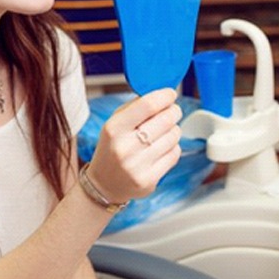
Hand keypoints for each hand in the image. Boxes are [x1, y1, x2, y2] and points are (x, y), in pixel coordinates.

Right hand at [86, 88, 181, 204]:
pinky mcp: (149, 180)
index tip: (170, 93)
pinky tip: (163, 146)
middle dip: (174, 111)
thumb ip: (135, 108)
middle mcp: (125, 147)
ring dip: (174, 129)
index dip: (164, 96)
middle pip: (164, 120)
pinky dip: (173, 147)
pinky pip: (174, 155)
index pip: (147, 106)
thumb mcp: (114, 124)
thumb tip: (161, 95)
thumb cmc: (112, 148)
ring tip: (166, 130)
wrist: (104, 184)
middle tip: (173, 110)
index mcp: (114, 129)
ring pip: (173, 137)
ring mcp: (137, 166)